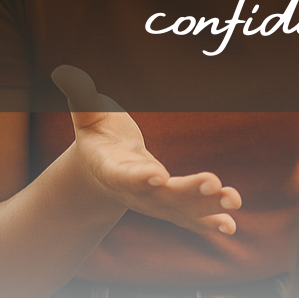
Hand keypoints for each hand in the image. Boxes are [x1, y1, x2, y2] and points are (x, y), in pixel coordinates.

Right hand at [51, 65, 240, 235]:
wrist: (103, 170)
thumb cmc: (100, 136)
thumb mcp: (89, 116)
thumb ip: (82, 97)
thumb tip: (64, 70)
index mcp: (112, 169)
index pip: (125, 175)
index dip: (139, 177)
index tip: (157, 175)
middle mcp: (135, 192)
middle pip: (161, 195)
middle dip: (187, 191)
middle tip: (212, 182)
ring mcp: (155, 202)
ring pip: (182, 208)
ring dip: (209, 205)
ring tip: (234, 198)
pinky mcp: (171, 206)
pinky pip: (191, 218)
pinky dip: (210, 222)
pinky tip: (231, 227)